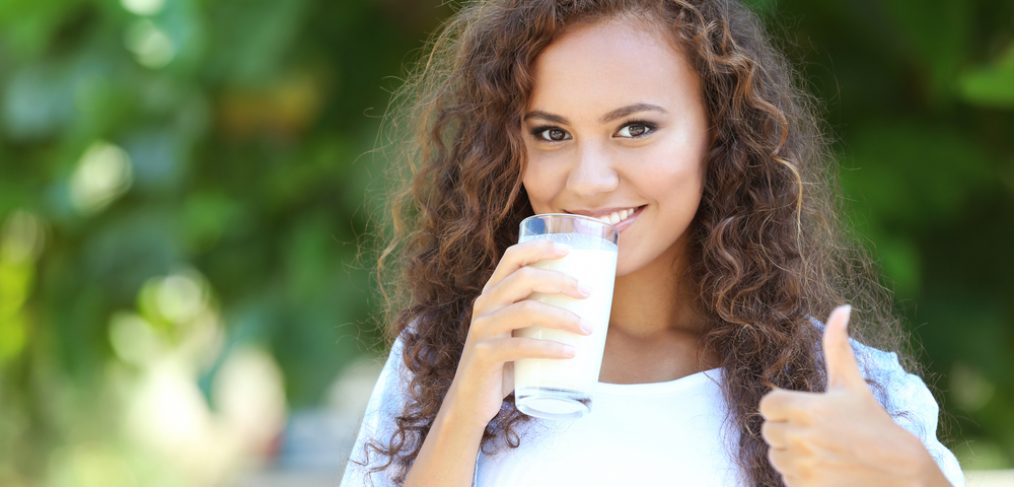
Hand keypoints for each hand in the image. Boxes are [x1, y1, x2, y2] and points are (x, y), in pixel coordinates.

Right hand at [443, 239, 590, 430]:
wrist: (471, 401)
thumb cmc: (504, 364)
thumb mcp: (518, 332)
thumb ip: (539, 317)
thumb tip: (593, 309)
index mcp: (492, 293)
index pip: (513, 256)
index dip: (540, 247)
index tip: (570, 250)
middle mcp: (484, 305)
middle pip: (523, 278)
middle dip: (560, 280)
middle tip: (588, 292)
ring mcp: (482, 329)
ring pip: (526, 310)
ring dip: (562, 317)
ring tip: (588, 328)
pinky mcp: (484, 355)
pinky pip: (520, 347)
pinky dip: (549, 348)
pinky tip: (570, 353)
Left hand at [758, 305, 946, 486]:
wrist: (901, 473)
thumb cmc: (873, 424)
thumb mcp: (852, 385)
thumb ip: (837, 346)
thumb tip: (842, 308)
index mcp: (809, 409)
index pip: (766, 404)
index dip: (779, 406)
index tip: (798, 409)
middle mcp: (802, 438)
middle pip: (768, 431)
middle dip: (786, 430)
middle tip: (813, 431)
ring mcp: (803, 467)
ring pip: (775, 456)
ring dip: (791, 454)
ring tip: (820, 450)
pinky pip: (785, 479)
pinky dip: (798, 476)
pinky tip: (823, 469)